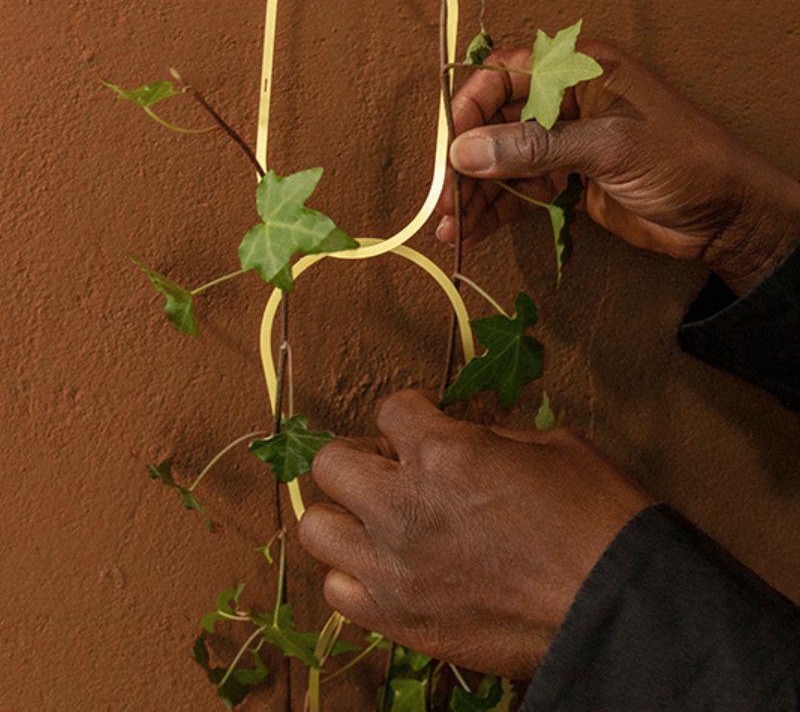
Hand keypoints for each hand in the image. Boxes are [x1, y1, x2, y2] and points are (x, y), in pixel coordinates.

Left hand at [298, 389, 650, 677]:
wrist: (618, 609)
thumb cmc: (598, 519)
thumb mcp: (552, 447)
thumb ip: (490, 436)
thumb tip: (464, 436)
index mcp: (445, 452)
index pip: (391, 408)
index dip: (412, 410)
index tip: (426, 421)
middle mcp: (404, 507)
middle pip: (331, 463)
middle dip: (363, 456)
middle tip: (394, 466)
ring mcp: (395, 568)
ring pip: (317, 528)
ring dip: (346, 515)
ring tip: (381, 519)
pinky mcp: (401, 620)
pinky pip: (339, 591)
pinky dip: (356, 574)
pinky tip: (390, 567)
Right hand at [436, 42, 799, 294]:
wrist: (726, 216)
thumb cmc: (683, 160)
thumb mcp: (609, 146)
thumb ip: (536, 147)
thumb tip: (465, 152)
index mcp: (578, 70)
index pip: (504, 76)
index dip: (471, 110)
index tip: (452, 151)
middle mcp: (563, 101)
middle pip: (494, 124)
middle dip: (466, 163)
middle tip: (445, 202)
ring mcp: (562, 143)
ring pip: (501, 162)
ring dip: (474, 194)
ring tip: (452, 229)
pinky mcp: (565, 181)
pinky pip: (518, 191)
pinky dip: (494, 210)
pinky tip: (471, 231)